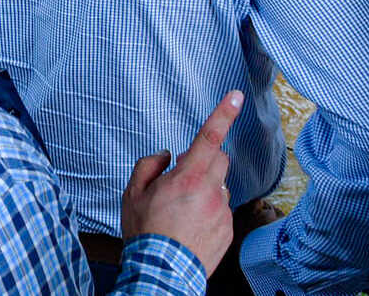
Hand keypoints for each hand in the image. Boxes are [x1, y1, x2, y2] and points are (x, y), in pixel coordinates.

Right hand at [121, 90, 242, 274]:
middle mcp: (210, 191)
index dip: (223, 114)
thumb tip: (166, 156)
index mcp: (187, 177)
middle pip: (219, 159)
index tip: (236, 96)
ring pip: (220, 186)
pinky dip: (209, 210)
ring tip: (183, 211)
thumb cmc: (146, 232)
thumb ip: (148, 165)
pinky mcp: (229, 229)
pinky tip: (191, 226)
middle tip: (182, 176)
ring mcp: (222, 212)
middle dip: (204, 159)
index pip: (209, 137)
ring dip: (206, 188)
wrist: (163, 272)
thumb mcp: (132, 193)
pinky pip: (221, 209)